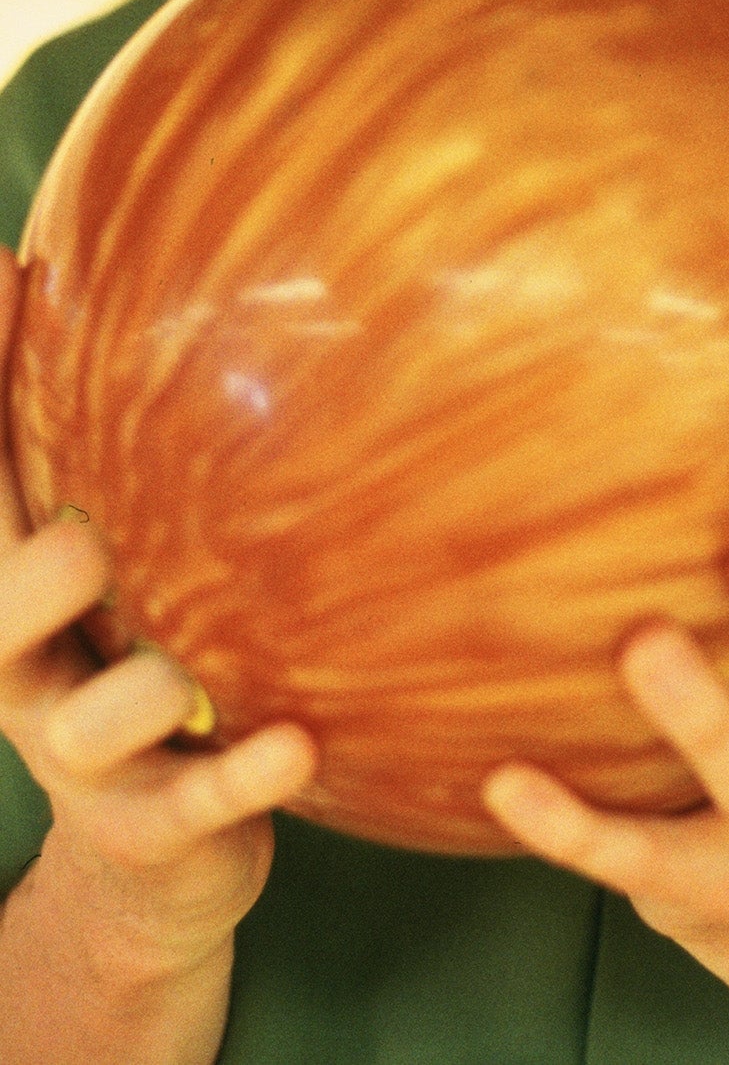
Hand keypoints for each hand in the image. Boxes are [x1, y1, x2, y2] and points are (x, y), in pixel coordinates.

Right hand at [0, 246, 318, 989]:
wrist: (159, 863)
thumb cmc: (153, 659)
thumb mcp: (125, 562)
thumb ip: (125, 452)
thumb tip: (153, 279)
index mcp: (18, 588)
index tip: (0, 272)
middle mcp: (29, 669)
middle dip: (26, 580)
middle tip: (87, 546)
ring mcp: (85, 757)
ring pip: (89, 721)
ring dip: (141, 689)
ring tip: (190, 676)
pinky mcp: (154, 829)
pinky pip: (194, 803)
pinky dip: (241, 776)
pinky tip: (293, 743)